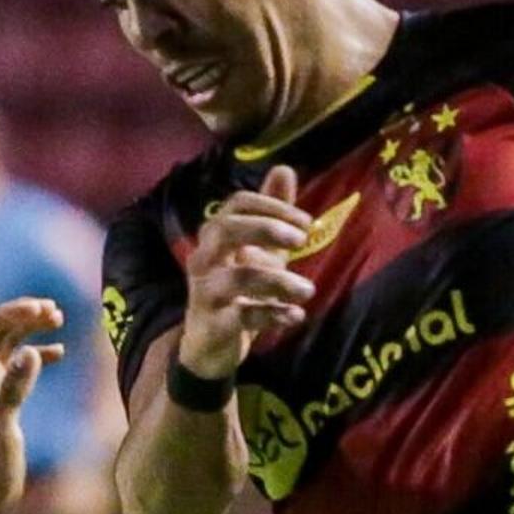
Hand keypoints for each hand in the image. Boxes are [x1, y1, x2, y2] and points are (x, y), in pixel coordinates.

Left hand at [0, 296, 66, 513]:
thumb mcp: (3, 427)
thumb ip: (16, 389)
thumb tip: (34, 352)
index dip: (14, 313)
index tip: (43, 309)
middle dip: (24, 315)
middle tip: (53, 310)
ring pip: (11, 346)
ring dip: (31, 329)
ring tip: (57, 319)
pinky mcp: (4, 404)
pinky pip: (20, 368)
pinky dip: (39, 353)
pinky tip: (60, 352)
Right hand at [176, 164, 314, 380]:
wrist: (209, 344)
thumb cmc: (238, 290)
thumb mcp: (260, 249)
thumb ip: (272, 213)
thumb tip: (284, 168)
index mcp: (216, 235)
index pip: (238, 204)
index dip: (273, 206)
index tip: (306, 222)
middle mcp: (204, 258)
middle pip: (226, 229)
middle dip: (266, 229)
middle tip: (301, 240)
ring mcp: (206, 292)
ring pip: (237, 277)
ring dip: (278, 281)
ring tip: (309, 290)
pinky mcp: (213, 324)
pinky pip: (242, 316)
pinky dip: (273, 315)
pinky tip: (296, 316)